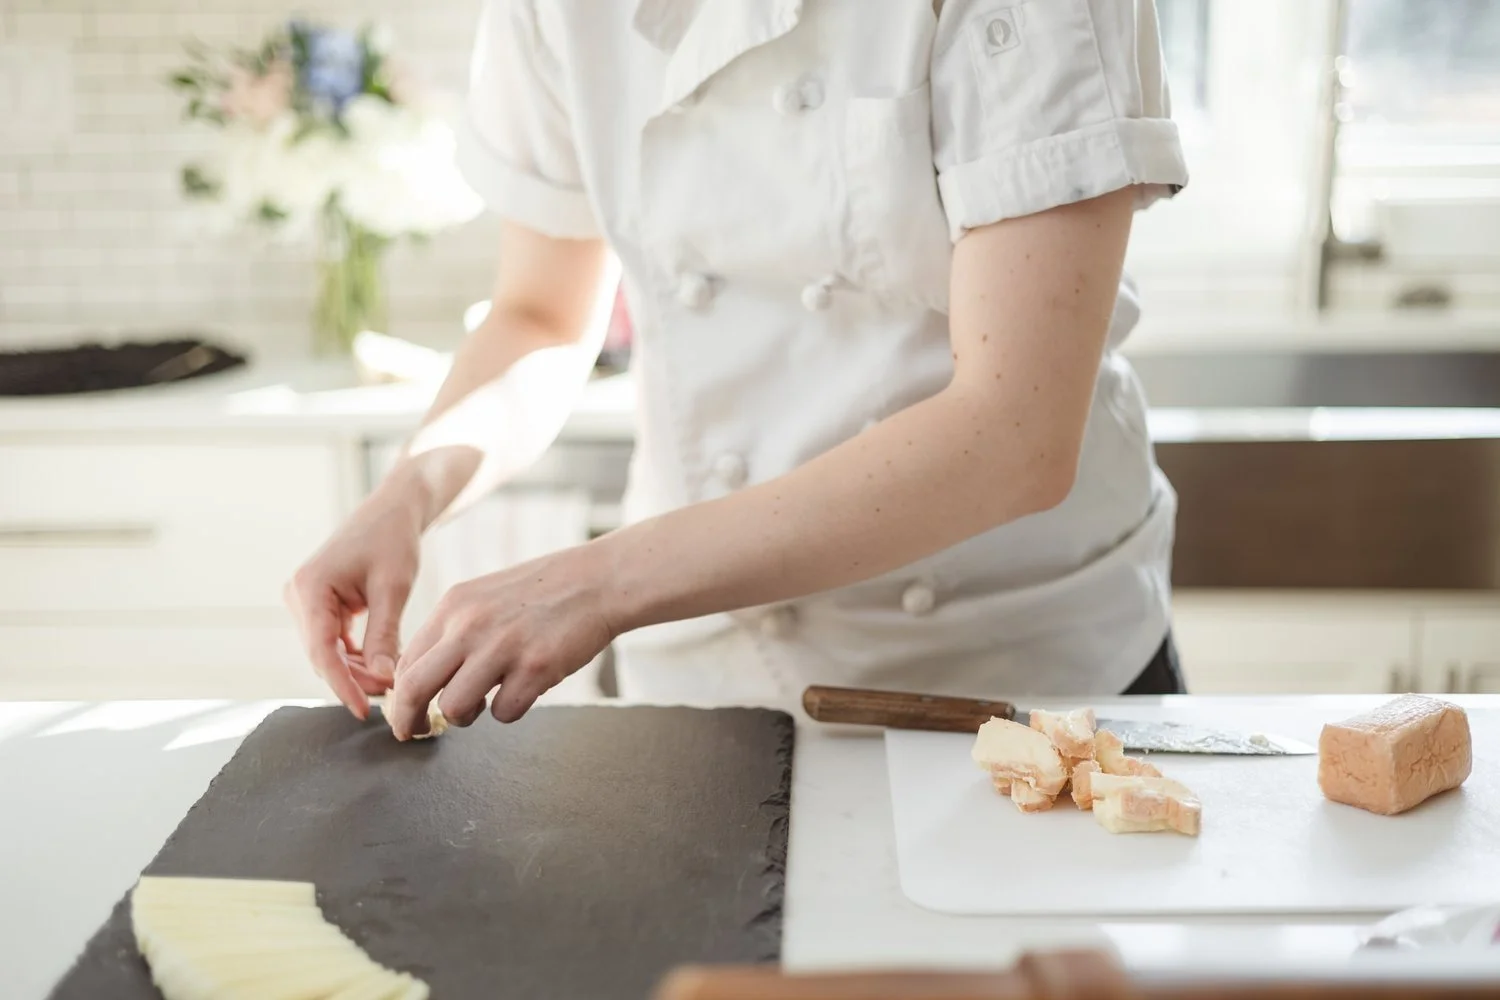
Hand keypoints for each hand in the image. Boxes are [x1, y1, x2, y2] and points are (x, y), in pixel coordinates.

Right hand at [284, 490, 422, 718]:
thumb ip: (384, 635)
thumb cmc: (392, 540)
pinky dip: (357, 657)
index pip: (321, 651)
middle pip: (323, 656)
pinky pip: (335, 642)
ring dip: (357, 671)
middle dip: (355, 680)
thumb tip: (382, 679)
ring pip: (329, 653)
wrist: (392, 512)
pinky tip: (382, 665)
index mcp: (310, 588)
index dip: (342, 685)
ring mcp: (306, 602)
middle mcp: (299, 596)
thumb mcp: (392, 588)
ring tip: (392, 682)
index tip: (362, 710)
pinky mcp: (319, 607)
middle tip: (394, 695)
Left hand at [385, 544, 616, 739]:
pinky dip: (510, 710)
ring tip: (484, 704)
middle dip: (408, 720)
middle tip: (414, 732)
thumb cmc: (543, 592)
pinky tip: (524, 690)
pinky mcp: (535, 668)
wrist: (597, 580)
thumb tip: (425, 678)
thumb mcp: (484, 597)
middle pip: (414, 688)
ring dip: (465, 716)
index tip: (407, 711)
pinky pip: (503, 713)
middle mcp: (470, 626)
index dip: (399, 696)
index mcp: (453, 606)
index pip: (405, 661)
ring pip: (454, 708)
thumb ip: (453, 631)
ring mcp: (502, 647)